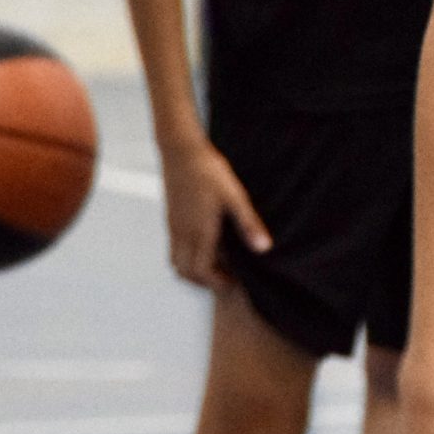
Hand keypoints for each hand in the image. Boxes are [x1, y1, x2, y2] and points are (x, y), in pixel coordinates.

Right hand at [159, 136, 270, 290]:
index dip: (218, 283)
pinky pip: (174, 247)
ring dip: (194, 269)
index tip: (236, 282)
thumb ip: (248, 224)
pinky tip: (206, 242)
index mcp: (200, 231)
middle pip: (185, 272)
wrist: (180, 150)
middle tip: (227, 277)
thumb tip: (263, 248)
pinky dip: (187, 256)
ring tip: (217, 262)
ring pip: (176, 261)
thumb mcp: (235, 196)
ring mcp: (174, 226)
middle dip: (205, 281)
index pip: (202, 271)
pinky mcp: (170, 218)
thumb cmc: (208, 170)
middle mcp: (182, 233)